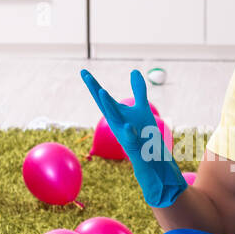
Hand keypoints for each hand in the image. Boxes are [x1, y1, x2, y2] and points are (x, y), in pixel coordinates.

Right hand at [80, 68, 187, 208]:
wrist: (151, 163)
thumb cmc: (144, 135)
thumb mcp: (142, 109)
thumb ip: (138, 91)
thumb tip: (133, 71)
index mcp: (118, 116)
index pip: (104, 99)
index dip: (94, 85)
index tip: (83, 70)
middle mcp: (117, 125)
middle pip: (105, 106)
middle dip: (95, 90)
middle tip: (86, 75)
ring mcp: (125, 137)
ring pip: (115, 121)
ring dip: (108, 107)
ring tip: (101, 91)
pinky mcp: (136, 149)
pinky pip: (131, 140)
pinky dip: (129, 133)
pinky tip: (128, 126)